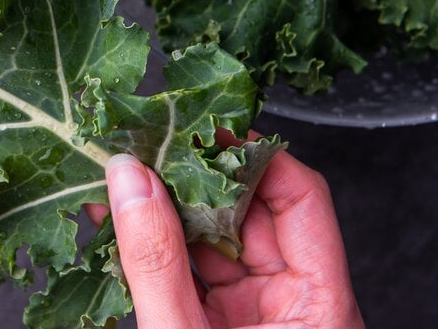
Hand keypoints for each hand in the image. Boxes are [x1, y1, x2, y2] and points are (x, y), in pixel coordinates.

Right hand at [105, 143, 363, 327]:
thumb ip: (157, 262)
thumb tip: (131, 182)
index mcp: (319, 304)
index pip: (301, 197)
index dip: (254, 155)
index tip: (206, 128)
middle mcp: (294, 303)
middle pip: (252, 213)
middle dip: (196, 179)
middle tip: (149, 147)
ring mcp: (256, 317)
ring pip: (214, 241)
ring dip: (167, 212)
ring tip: (123, 179)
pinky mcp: (220, 328)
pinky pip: (189, 275)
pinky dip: (154, 251)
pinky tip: (118, 225)